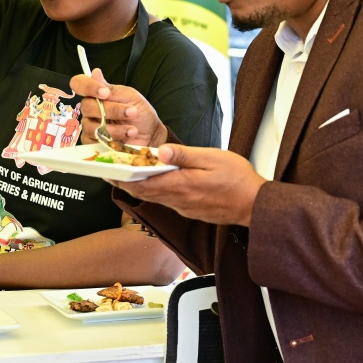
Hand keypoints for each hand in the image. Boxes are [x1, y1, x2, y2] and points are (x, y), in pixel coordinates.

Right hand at [70, 70, 167, 146]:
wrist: (151, 136)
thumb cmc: (141, 114)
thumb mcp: (130, 97)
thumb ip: (112, 89)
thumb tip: (95, 72)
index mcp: (97, 94)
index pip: (79, 84)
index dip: (88, 87)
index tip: (105, 93)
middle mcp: (91, 109)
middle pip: (86, 106)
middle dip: (111, 110)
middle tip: (131, 112)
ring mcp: (90, 126)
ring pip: (91, 126)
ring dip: (114, 128)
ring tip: (133, 130)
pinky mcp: (93, 142)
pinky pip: (93, 141)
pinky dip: (112, 140)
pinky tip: (125, 138)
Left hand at [113, 145, 265, 226]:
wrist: (255, 206)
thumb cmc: (238, 179)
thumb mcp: (212, 158)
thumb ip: (184, 155)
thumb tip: (159, 151)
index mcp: (181, 185)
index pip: (143, 183)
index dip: (122, 178)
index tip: (107, 171)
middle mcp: (178, 200)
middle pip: (144, 192)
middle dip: (125, 182)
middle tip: (109, 172)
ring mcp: (184, 208)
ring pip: (154, 197)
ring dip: (139, 187)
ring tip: (127, 175)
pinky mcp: (191, 211)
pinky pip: (167, 201)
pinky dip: (155, 192)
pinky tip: (156, 183)